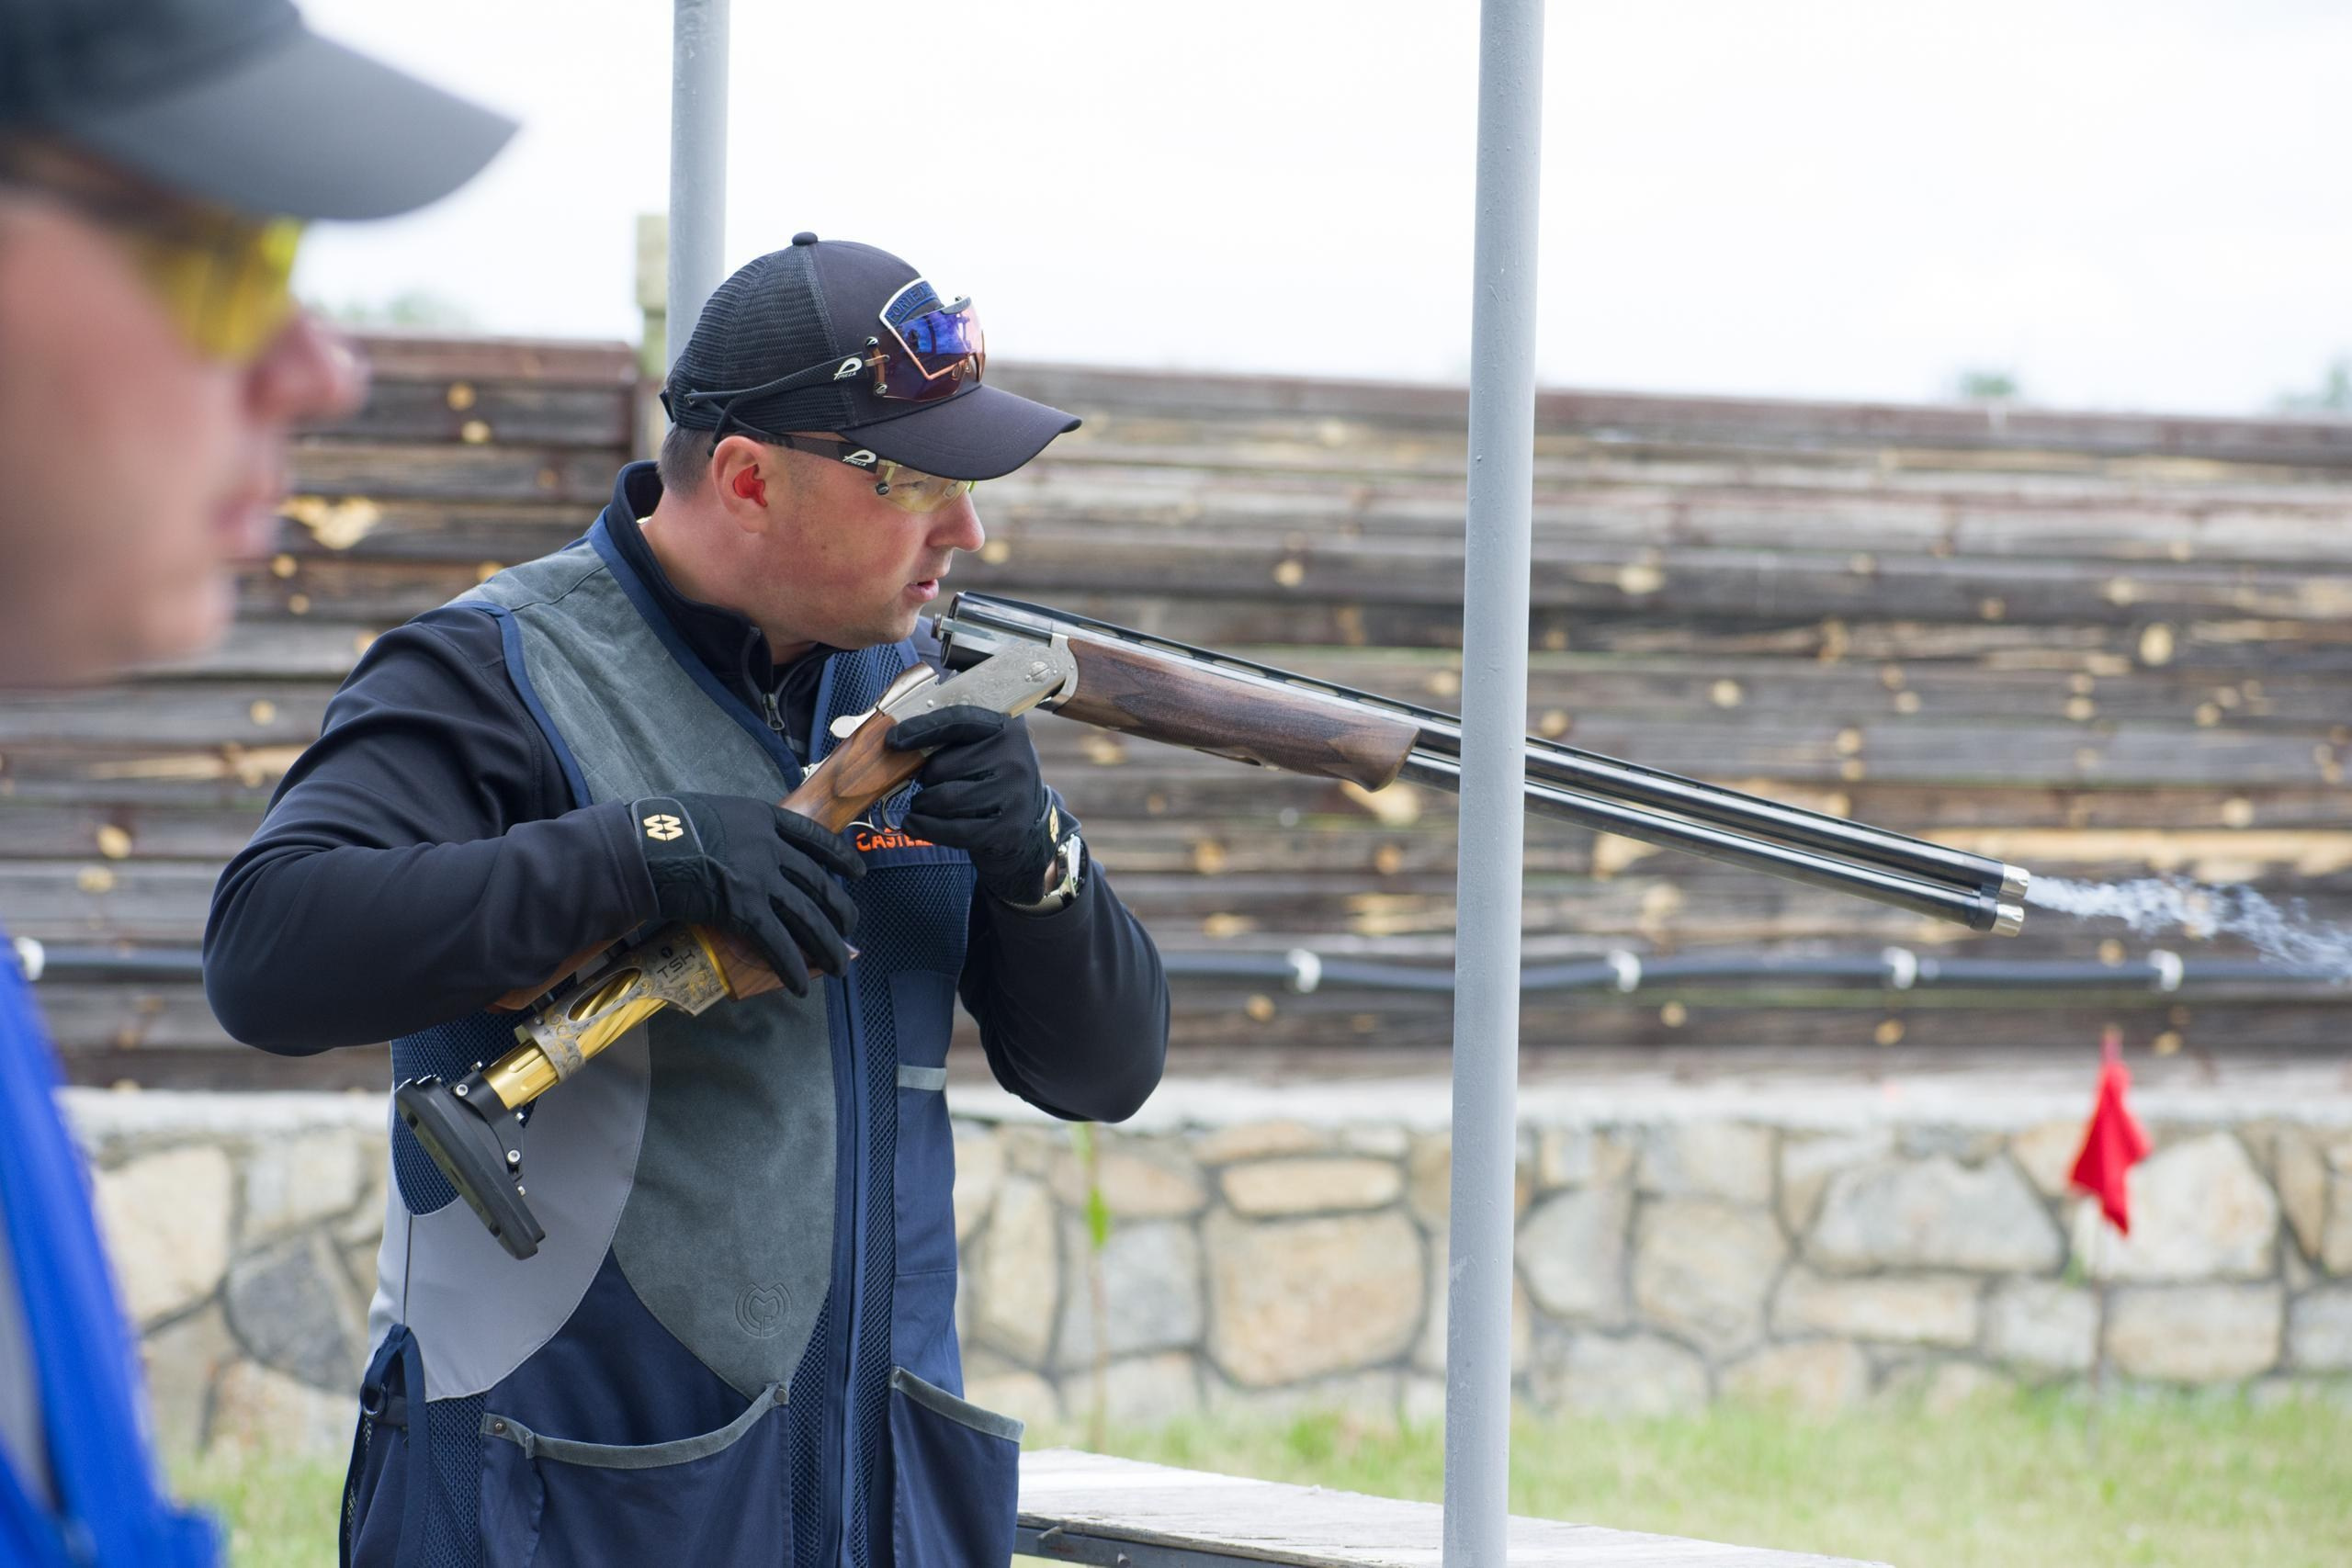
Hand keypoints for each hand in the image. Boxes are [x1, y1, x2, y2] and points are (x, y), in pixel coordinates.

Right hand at [637, 793, 863, 996]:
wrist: (640, 845)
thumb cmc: (661, 827)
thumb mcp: (711, 813)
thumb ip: (736, 830)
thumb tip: (738, 850)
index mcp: (762, 817)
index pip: (813, 837)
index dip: (839, 856)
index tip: (857, 872)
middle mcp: (769, 846)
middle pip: (817, 882)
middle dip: (839, 909)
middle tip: (851, 927)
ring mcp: (760, 877)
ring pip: (807, 916)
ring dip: (827, 945)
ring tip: (840, 964)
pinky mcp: (744, 908)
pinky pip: (777, 943)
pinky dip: (791, 967)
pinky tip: (802, 985)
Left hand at [887, 706, 1057, 902]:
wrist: (1027, 821)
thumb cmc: (991, 777)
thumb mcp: (983, 746)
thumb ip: (951, 737)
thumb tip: (898, 740)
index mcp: (1007, 727)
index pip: (957, 721)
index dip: (921, 729)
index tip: (893, 740)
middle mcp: (1015, 758)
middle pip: (943, 766)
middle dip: (925, 779)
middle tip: (929, 784)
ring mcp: (1015, 794)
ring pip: (944, 799)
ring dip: (923, 804)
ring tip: (924, 805)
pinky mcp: (1008, 828)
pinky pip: (953, 830)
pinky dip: (925, 828)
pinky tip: (913, 824)